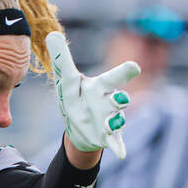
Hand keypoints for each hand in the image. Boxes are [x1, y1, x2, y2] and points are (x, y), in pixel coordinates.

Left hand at [47, 31, 140, 159]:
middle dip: (121, 97)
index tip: (135, 67)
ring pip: (117, 119)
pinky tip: (121, 154)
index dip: (123, 73)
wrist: (80, 126)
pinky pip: (116, 142)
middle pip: (119, 98)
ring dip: (115, 121)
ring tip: (110, 124)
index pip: (111, 78)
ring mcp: (110, 120)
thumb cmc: (76, 97)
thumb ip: (62, 58)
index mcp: (99, 87)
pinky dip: (119, 147)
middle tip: (121, 99)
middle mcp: (109, 102)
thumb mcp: (66, 80)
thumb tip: (52, 33)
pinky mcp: (109, 137)